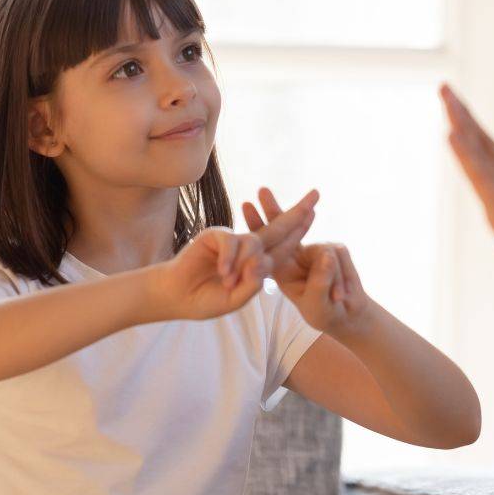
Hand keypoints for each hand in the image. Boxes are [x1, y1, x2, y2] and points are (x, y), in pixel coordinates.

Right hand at [145, 190, 318, 320]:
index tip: (314, 213)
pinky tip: (223, 272)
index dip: (299, 230)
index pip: (284, 246)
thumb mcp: (236, 298)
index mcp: (258, 263)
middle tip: (316, 195)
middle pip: (278, 228)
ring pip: (254, 242)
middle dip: (298, 212)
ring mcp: (233, 240)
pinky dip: (230, 258)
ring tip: (229, 281)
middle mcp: (249, 248)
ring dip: (246, 262)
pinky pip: (232, 241)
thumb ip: (252, 284)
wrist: (177, 297)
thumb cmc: (207, 299)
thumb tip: (262, 262)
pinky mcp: (216, 235)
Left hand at [242, 188, 372, 336]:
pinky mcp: (337, 249)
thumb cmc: (324, 311)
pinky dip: (342, 281)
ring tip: (335, 297)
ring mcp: (317, 249)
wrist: (347, 313)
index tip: (246, 205)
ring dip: (331, 279)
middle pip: (283, 227)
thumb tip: (326, 255)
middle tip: (261, 190)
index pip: (268, 243)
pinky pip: (338, 257)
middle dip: (274, 209)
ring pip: (322, 251)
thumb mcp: (317, 303)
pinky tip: (342, 296)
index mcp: (283, 266)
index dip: (258, 224)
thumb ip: (319, 282)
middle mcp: (297, 253)